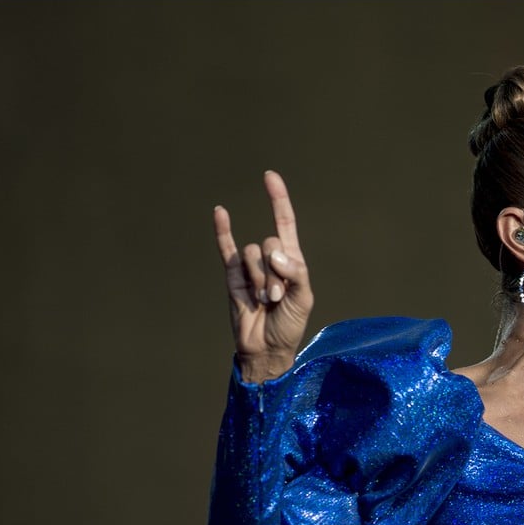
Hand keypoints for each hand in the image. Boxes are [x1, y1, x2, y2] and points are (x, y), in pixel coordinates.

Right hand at [214, 171, 313, 382]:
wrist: (265, 348)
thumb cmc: (289, 325)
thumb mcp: (303, 299)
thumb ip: (295, 273)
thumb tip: (274, 253)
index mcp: (292, 261)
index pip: (285, 223)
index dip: (278, 200)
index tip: (269, 177)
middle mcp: (270, 259)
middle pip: (269, 243)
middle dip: (273, 272)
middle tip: (276, 297)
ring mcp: (249, 266)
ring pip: (250, 255)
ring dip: (258, 279)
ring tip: (263, 301)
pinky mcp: (232, 275)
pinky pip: (225, 248)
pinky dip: (222, 230)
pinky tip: (220, 211)